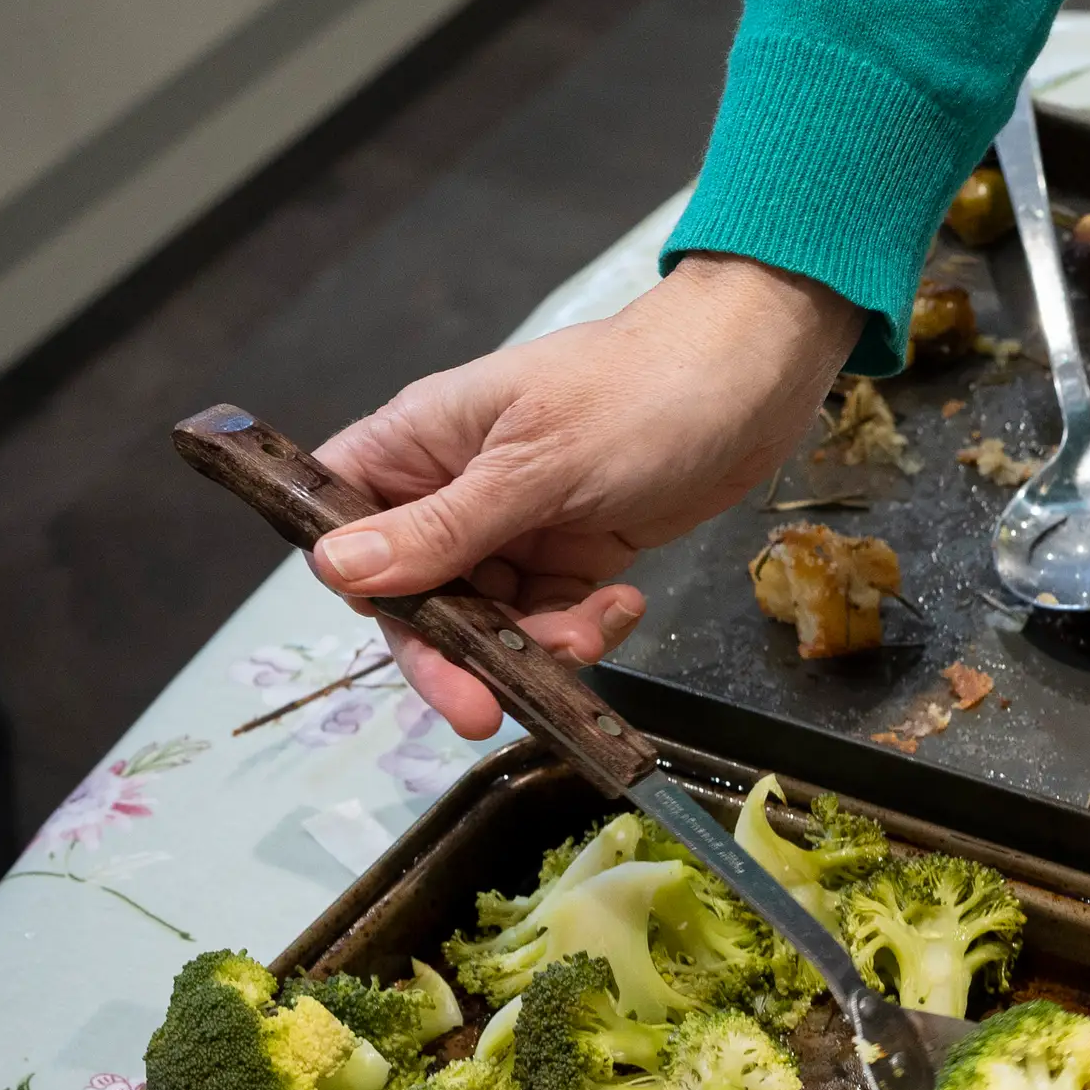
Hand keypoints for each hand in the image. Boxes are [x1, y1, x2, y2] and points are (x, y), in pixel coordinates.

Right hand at [313, 254, 857, 736]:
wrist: (753, 377)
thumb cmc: (639, 393)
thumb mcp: (537, 465)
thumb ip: (442, 527)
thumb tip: (336, 569)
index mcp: (420, 443)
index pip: (341, 518)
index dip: (357, 581)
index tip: (399, 630)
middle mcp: (456, 486)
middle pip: (416, 590)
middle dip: (451, 652)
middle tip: (480, 712)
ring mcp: (517, 521)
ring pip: (488, 614)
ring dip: (531, 644)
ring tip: (587, 638)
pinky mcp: (576, 549)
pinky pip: (552, 612)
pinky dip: (581, 626)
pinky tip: (624, 605)